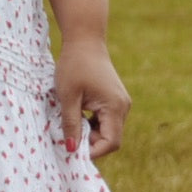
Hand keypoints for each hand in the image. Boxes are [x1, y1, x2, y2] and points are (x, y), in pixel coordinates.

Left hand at [55, 34, 130, 161]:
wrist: (84, 40)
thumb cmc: (74, 65)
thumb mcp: (68, 96)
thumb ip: (71, 124)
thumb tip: (71, 149)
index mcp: (115, 106)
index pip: (111, 142)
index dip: (93, 151)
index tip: (72, 149)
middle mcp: (123, 107)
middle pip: (111, 139)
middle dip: (91, 142)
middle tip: (68, 134)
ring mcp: (121, 103)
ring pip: (108, 130)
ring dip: (91, 133)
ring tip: (71, 121)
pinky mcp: (115, 99)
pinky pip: (106, 120)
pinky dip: (93, 124)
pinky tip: (78, 114)